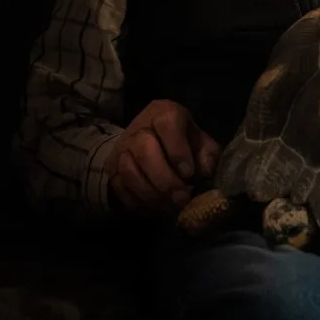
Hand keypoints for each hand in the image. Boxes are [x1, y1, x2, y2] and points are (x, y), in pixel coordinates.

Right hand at [105, 99, 219, 213]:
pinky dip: (137, 201)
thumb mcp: (200, 142)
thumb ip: (207, 154)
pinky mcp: (112, 168)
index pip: (166, 123)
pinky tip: (154, 207)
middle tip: (181, 198)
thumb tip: (205, 172)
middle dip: (164, 179)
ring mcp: (122, 148)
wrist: (152, 143)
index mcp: (163, 112)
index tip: (188, 173)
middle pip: (144, 150)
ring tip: (169, 205)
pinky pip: (119, 187)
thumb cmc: (182, 142)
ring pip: (129, 171)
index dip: (177, 150)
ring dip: (151, 193)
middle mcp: (138, 127)